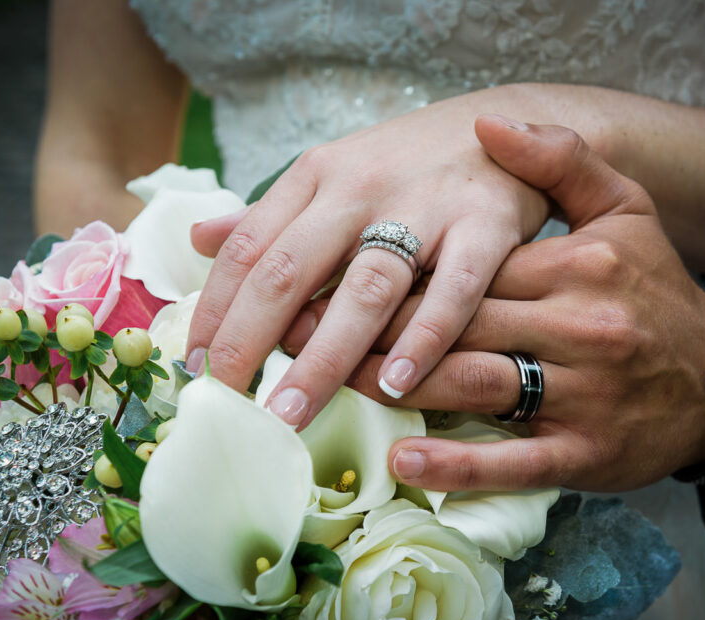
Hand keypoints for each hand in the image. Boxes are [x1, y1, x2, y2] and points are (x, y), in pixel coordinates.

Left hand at [186, 87, 550, 428]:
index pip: (248, 247)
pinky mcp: (486, 225)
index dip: (214, 308)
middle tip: (227, 399)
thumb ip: (270, 212)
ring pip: (364, 289)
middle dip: (249, 339)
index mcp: (316, 174)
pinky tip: (394, 384)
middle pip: (290, 269)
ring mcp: (426, 205)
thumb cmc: (409, 163)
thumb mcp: (333, 172)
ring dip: (324, 356)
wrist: (509, 122)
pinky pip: (452, 291)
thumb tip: (198, 239)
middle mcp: (360, 186)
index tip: (195, 364)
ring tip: (292, 412)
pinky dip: (423, 339)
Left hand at [288, 121, 704, 491]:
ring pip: (471, 385)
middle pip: (453, 324)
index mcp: (574, 265)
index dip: (388, 272)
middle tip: (293, 331)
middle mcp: (576, 327)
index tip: (322, 275)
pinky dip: (457, 465)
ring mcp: (580, 396)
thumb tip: (490, 121)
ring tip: (325, 381)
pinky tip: (405, 462)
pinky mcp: (584, 454)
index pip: (463, 266)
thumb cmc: (654, 290)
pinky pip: (513, 461)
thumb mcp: (625, 209)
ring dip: (392, 384)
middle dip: (367, 327)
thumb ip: (561, 160)